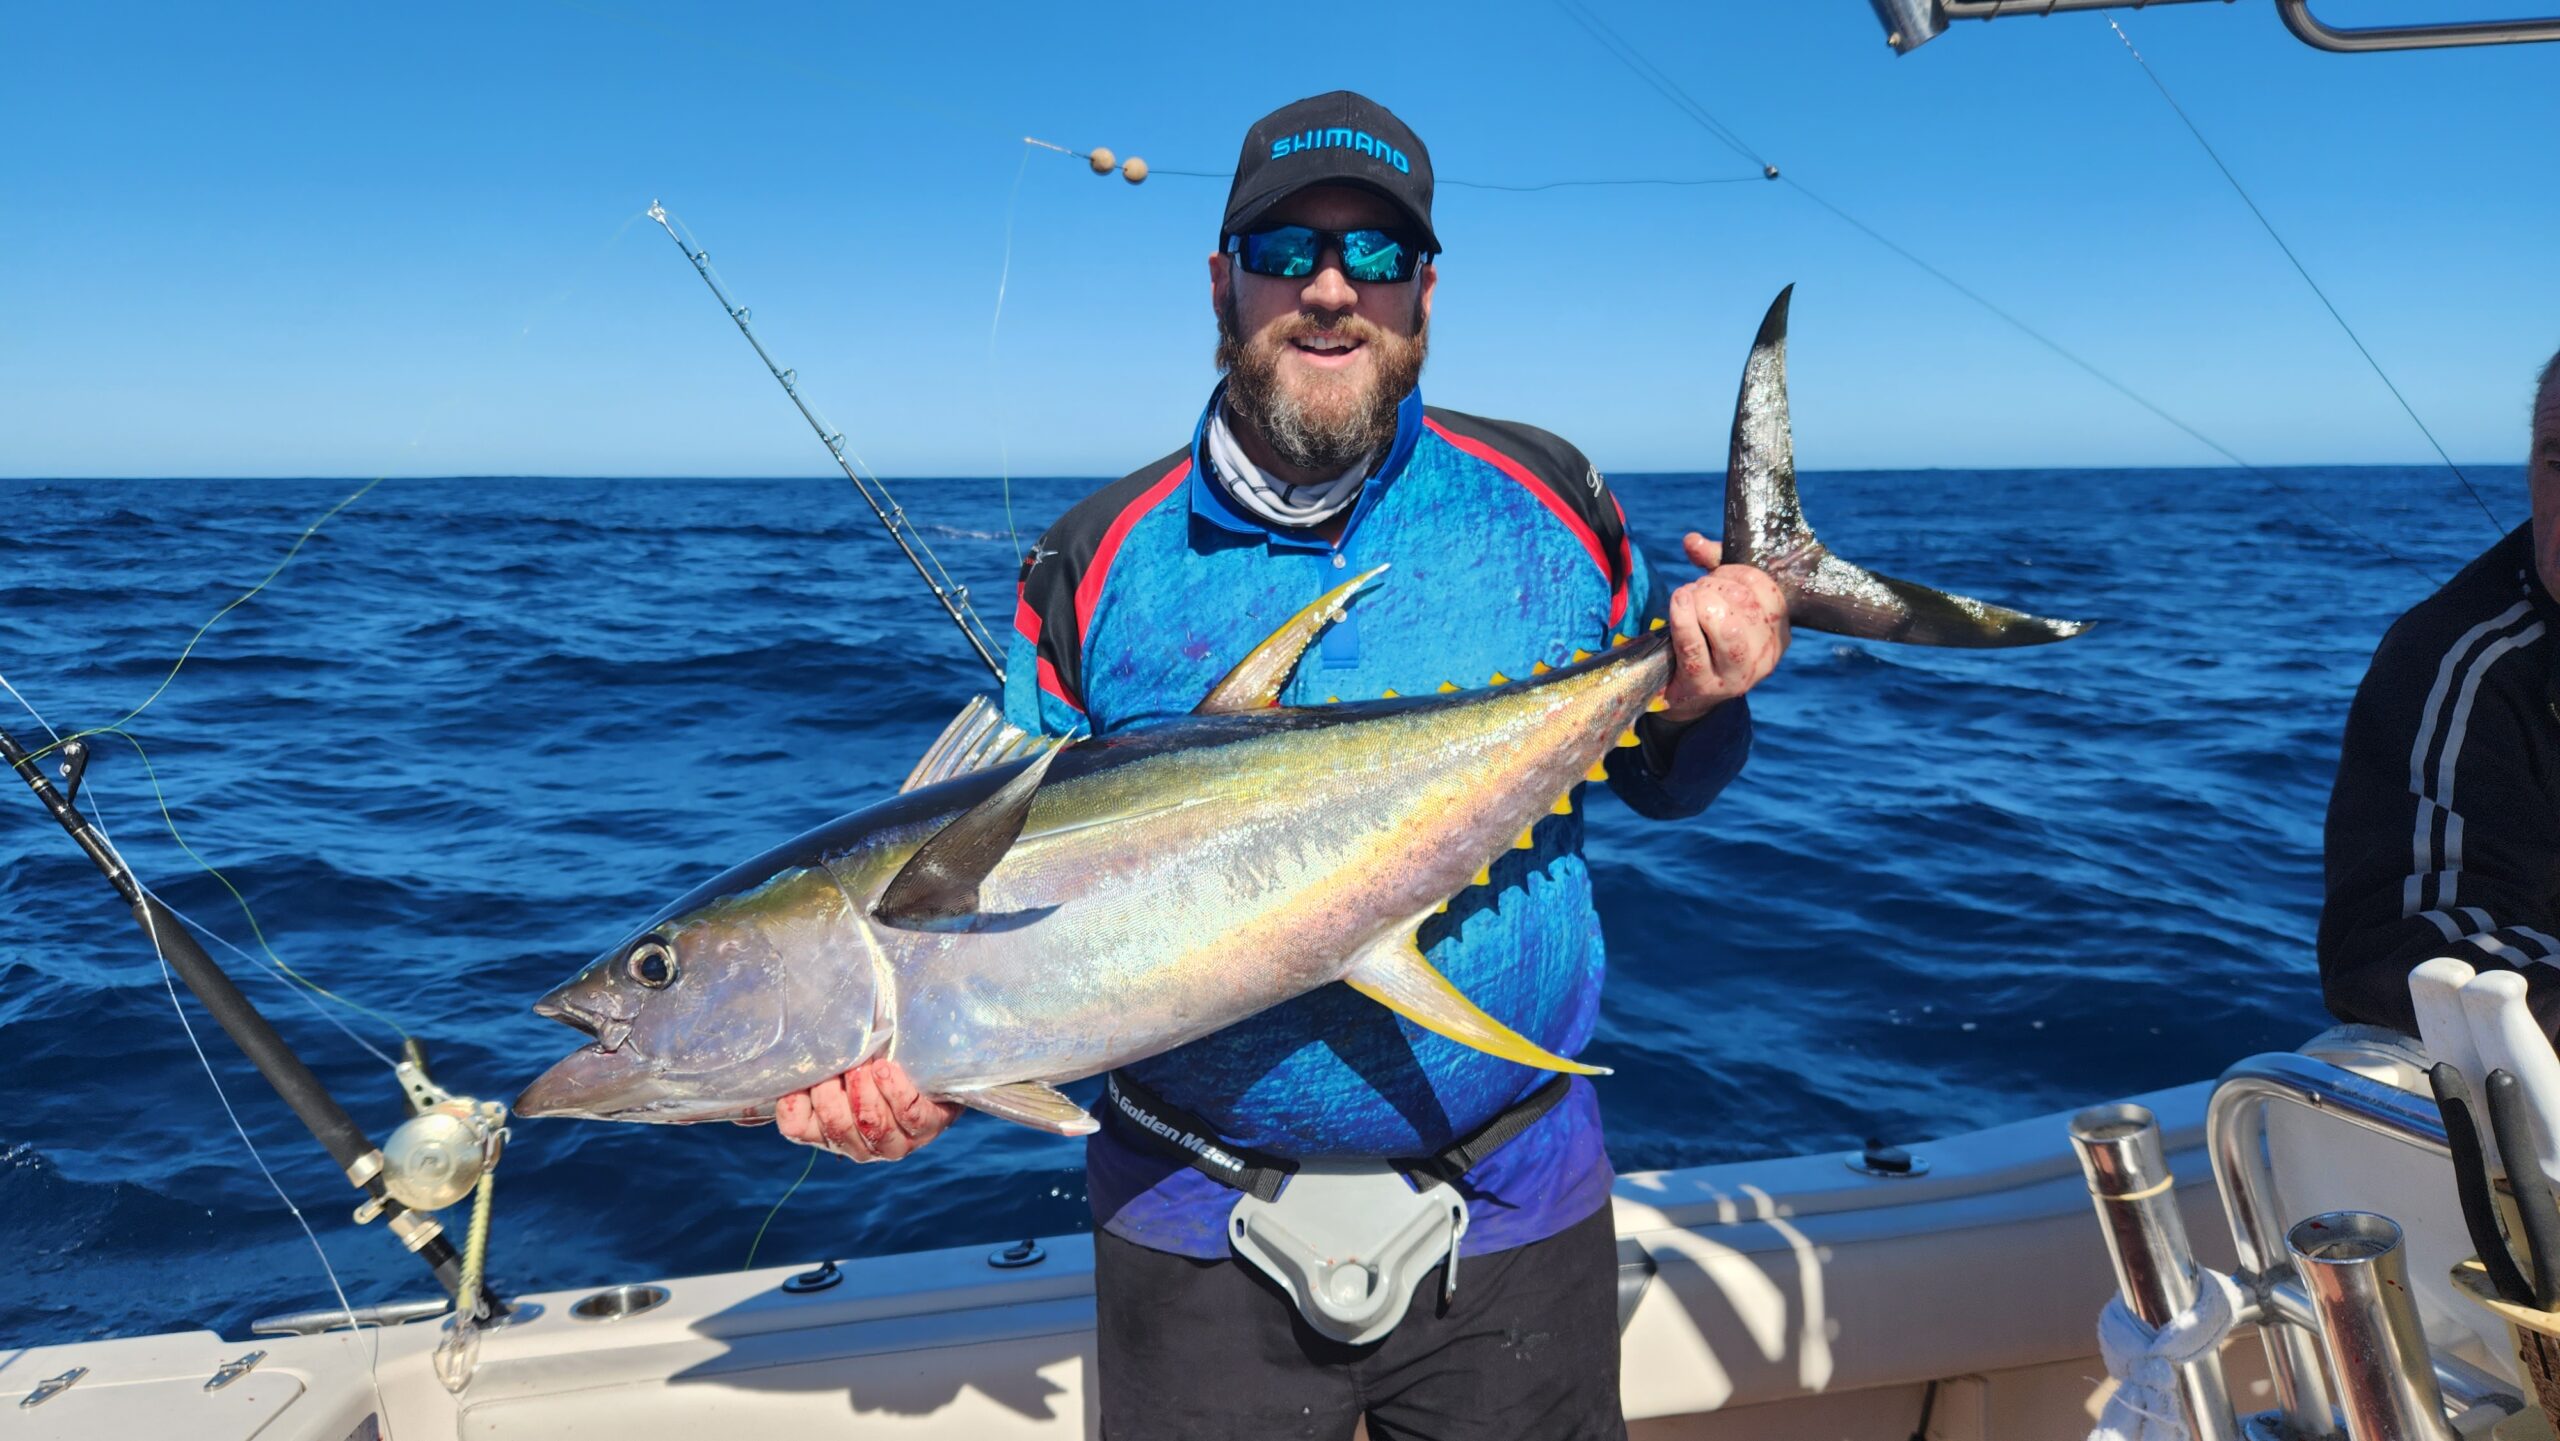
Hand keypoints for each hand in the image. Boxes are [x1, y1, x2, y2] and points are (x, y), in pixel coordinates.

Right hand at [762, 1057, 962, 1162]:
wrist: (929, 1072)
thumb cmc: (873, 1065)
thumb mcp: (838, 1066)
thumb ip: (812, 1068)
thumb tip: (777, 1057)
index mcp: (827, 1131)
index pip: (796, 1127)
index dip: (794, 1103)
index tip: (805, 1076)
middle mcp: (857, 1145)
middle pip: (835, 1126)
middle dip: (832, 1094)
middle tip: (839, 1065)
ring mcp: (894, 1142)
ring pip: (871, 1124)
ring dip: (864, 1093)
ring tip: (864, 1065)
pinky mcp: (927, 1129)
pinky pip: (909, 1116)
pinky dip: (895, 1091)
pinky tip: (887, 1070)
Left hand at [1657, 533, 1789, 723]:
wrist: (1689, 694)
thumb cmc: (1709, 638)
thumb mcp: (1721, 601)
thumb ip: (1713, 566)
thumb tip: (1692, 541)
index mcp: (1779, 634)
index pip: (1770, 593)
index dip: (1738, 573)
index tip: (1716, 572)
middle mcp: (1765, 657)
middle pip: (1748, 607)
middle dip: (1715, 586)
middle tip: (1698, 589)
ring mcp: (1736, 676)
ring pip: (1727, 629)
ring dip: (1702, 603)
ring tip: (1688, 599)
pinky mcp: (1704, 686)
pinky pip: (1693, 645)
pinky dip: (1682, 618)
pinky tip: (1678, 603)